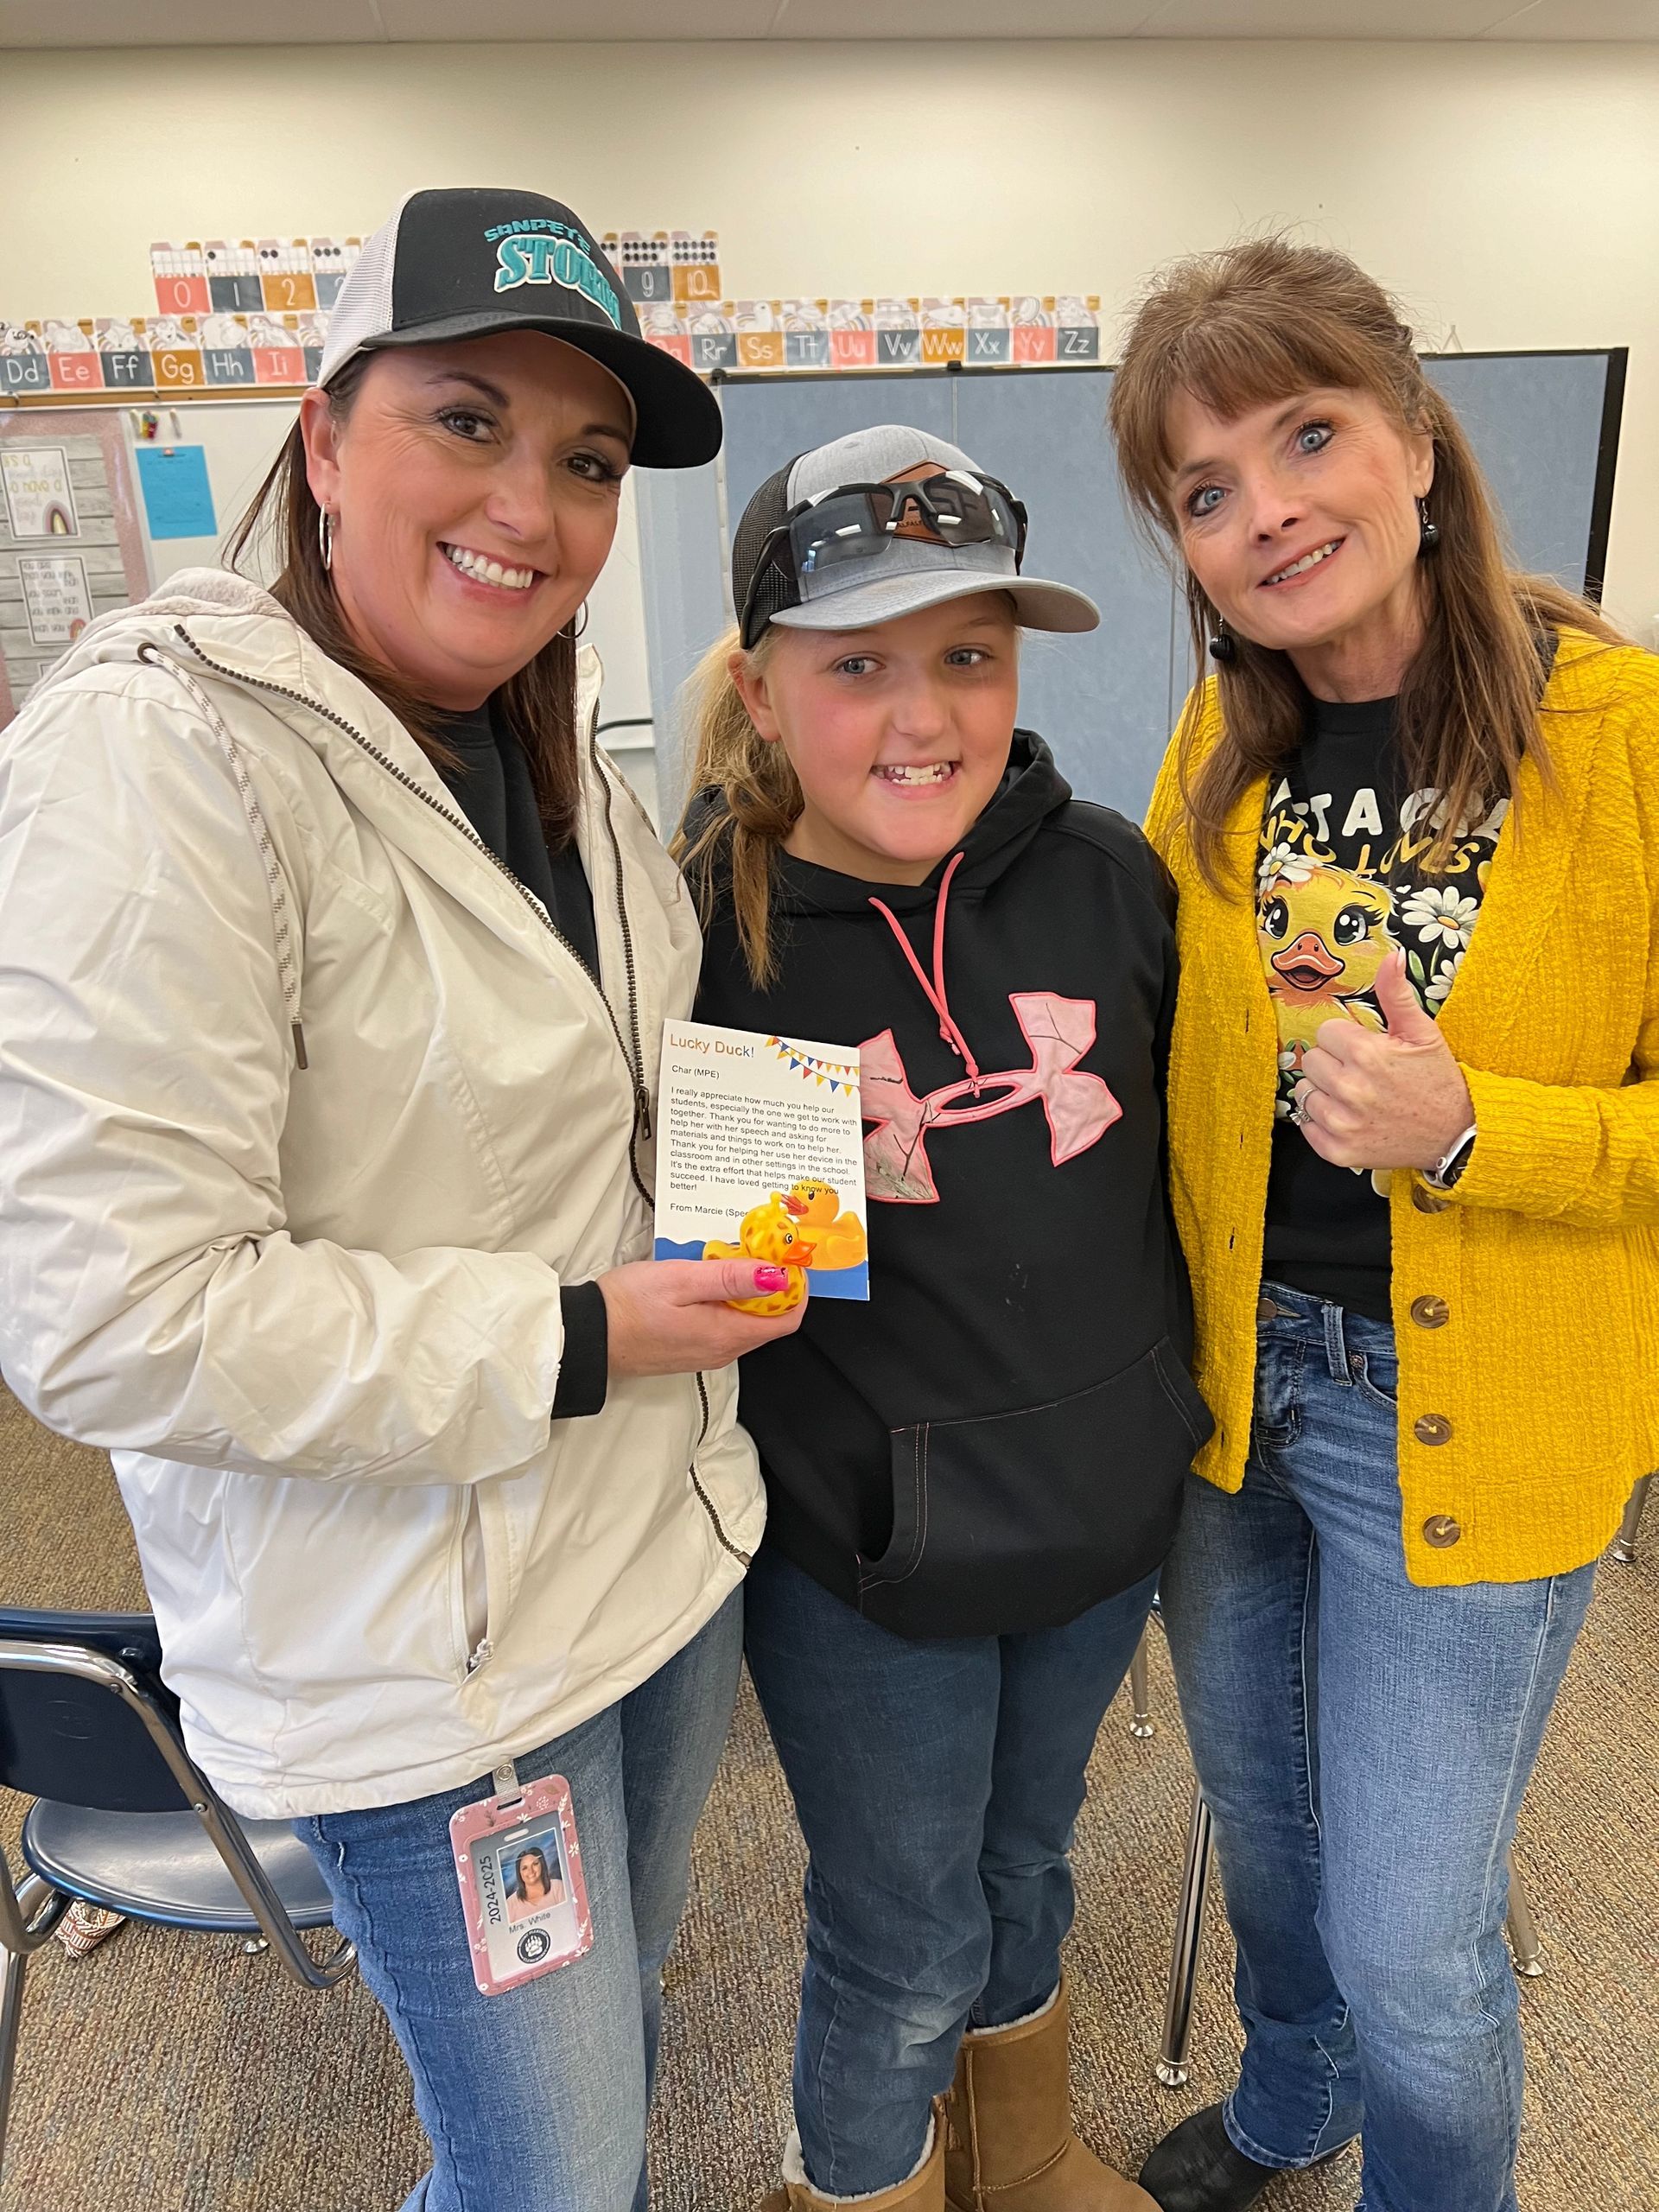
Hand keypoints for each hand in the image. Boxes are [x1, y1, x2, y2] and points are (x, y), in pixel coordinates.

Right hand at [598, 1258, 806, 1377]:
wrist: (588, 1338)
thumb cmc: (626, 1306)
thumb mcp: (681, 1280)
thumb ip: (730, 1278)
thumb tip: (775, 1276)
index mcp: (726, 1335)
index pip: (786, 1320)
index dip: (795, 1289)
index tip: (786, 1260)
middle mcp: (722, 1351)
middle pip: (768, 1321)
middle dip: (771, 1287)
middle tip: (755, 1251)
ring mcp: (707, 1354)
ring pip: (746, 1323)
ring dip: (747, 1294)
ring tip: (726, 1262)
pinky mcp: (691, 1350)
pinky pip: (724, 1327)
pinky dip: (727, 1304)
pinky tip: (706, 1283)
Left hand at [1294, 950, 1473, 1170]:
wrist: (1455, 1134)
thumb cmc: (1437, 1080)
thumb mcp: (1422, 1032)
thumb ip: (1397, 994)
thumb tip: (1390, 957)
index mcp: (1367, 1054)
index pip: (1325, 1032)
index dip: (1346, 1039)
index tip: (1366, 1050)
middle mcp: (1350, 1089)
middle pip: (1311, 1061)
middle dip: (1334, 1063)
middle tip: (1362, 1074)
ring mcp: (1343, 1124)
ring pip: (1304, 1093)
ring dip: (1325, 1093)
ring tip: (1356, 1096)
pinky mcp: (1338, 1151)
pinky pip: (1306, 1127)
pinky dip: (1322, 1123)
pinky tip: (1350, 1117)